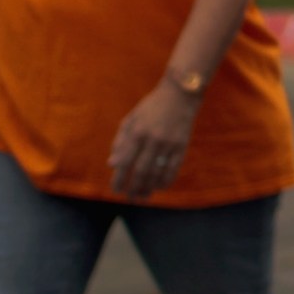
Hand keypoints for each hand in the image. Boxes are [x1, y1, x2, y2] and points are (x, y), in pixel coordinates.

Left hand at [109, 82, 200, 198]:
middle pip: (141, 171)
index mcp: (137, 132)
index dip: (119, 179)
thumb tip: (112, 164)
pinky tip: (160, 187)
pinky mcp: (182, 145)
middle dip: (134, 188)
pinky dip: (166, 180)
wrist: (180, 94)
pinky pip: (174, 168)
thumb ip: (120, 141)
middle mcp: (153, 139)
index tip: (116, 190)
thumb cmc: (151, 107)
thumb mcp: (131, 119)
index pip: (125, 162)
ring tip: (144, 197)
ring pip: (158, 172)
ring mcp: (169, 143)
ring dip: (150, 187)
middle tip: (130, 199)